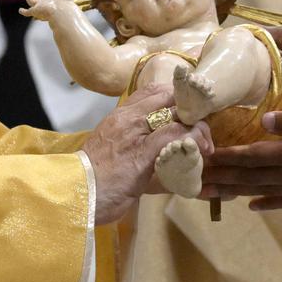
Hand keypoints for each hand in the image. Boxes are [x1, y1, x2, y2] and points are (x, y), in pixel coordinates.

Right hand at [81, 84, 212, 223]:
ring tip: (205, 145)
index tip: (190, 112)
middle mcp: (127, 118)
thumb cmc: (93, 176)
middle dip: (192, 111)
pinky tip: (198, 151)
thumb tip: (156, 148)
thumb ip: (133, 142)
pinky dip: (190, 141)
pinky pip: (173, 137)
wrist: (76, 191)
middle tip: (203, 129)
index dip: (176, 97)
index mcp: (119, 115)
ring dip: (197, 129)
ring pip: (174, 115)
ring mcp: (134, 134)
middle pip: (168, 98)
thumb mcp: (112, 149)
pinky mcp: (141, 153)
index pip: (153, 91)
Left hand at [203, 110, 281, 210]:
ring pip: (262, 191)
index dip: (227, 157)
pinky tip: (252, 206)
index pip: (252, 156)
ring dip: (235, 193)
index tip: (205, 157)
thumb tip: (263, 119)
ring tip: (211, 194)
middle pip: (250, 176)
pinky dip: (266, 204)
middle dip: (221, 178)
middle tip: (196, 181)